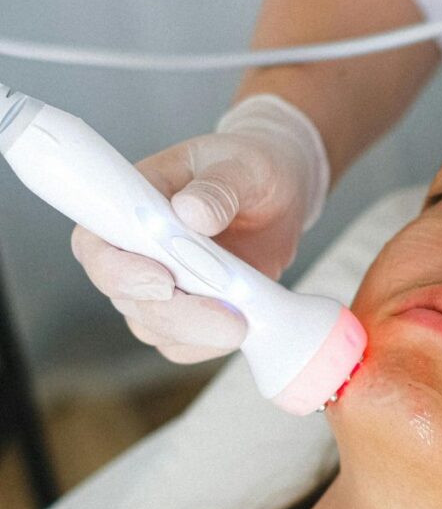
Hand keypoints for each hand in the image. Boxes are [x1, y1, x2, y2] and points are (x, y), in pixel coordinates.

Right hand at [70, 95, 329, 362]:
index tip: (163, 279)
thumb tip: (191, 212)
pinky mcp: (190, 311)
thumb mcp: (242, 164)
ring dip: (199, 332)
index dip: (119, 271)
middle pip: (127, 299)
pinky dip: (213, 343)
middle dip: (177, 315)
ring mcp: (161, 286)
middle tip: (230, 318)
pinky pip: (186, 344)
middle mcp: (135, 251)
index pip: (95, 245)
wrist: (279, 194)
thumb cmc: (249, 169)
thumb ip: (218, 187)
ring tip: (246, 318)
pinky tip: (247, 325)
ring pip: (155, 329)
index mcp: (130, 205)